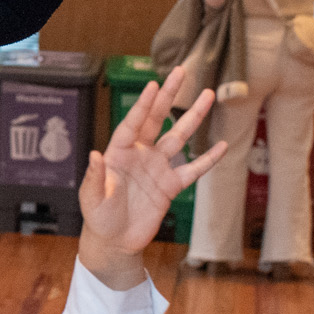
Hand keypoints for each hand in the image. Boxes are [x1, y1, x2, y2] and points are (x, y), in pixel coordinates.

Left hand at [79, 65, 223, 287]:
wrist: (115, 242)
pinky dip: (207, 158)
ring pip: (179, 137)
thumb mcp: (92, 199)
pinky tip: (222, 145)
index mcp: (119, 153)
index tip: (155, 84)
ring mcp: (158, 168)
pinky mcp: (171, 186)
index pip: (133, 123)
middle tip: (182, 71)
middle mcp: (140, 154)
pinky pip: (193, 169)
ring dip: (193, 117)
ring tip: (208, 94)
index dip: (144, 105)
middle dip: (169, 96)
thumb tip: (95, 154)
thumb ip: (95, 177)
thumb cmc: (98, 218)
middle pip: (157, 119)